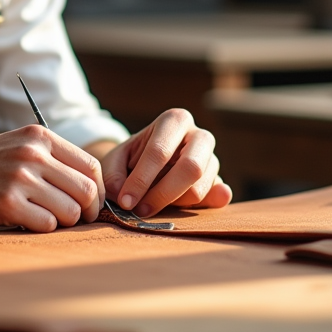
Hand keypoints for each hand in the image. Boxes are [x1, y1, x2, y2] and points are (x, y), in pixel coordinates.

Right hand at [0, 125, 104, 232]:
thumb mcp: (17, 146)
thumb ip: (50, 158)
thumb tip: (91, 187)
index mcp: (40, 136)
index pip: (90, 166)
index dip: (98, 190)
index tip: (91, 204)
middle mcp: (33, 154)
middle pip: (86, 190)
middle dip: (88, 211)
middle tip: (76, 220)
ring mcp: (20, 178)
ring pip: (70, 211)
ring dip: (64, 222)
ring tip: (46, 219)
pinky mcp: (7, 204)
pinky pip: (46, 225)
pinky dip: (42, 229)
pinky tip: (26, 221)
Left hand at [101, 109, 231, 217]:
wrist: (150, 164)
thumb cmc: (132, 158)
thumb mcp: (116, 160)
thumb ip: (113, 175)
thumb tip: (123, 195)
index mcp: (174, 120)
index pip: (160, 151)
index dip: (141, 179)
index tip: (126, 201)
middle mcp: (199, 135)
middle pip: (191, 167)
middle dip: (162, 193)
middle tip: (140, 210)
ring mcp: (213, 159)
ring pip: (199, 188)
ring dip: (172, 204)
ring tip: (149, 207)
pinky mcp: (218, 181)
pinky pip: (213, 199)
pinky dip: (201, 206)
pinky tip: (187, 208)